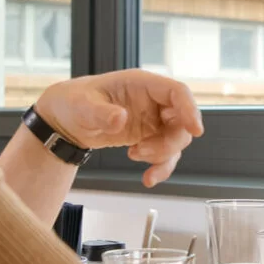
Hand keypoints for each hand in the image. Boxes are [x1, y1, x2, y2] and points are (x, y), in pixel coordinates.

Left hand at [34, 69, 204, 186]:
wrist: (67, 120)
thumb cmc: (75, 102)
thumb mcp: (82, 106)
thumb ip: (101, 113)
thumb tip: (121, 119)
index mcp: (142, 84)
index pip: (176, 92)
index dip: (190, 109)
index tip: (195, 130)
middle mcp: (153, 101)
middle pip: (181, 120)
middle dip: (169, 142)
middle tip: (142, 152)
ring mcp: (154, 120)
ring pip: (177, 140)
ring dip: (162, 156)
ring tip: (134, 157)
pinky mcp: (150, 137)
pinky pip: (165, 155)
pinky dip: (160, 168)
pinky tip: (147, 178)